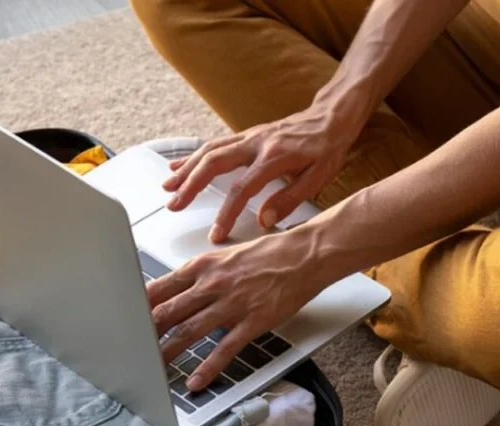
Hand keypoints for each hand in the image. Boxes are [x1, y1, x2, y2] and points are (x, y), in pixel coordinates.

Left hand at [147, 227, 333, 391]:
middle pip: (168, 311)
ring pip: (189, 331)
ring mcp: (232, 304)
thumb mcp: (227, 256)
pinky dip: (208, 367)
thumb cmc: (271, 254)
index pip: (159, 287)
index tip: (124, 319)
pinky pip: (225, 348)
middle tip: (130, 348)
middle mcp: (212, 284)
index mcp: (203, 265)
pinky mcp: (252, 321)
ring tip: (153, 368)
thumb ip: (203, 274)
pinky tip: (196, 381)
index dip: (138, 306)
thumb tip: (181, 290)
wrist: (305, 255)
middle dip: (145, 332)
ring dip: (168, 351)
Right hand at [162, 99, 363, 242]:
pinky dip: (194, 155)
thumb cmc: (327, 148)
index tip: (216, 233)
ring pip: (209, 150)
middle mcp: (257, 143)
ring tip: (168, 187)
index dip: (226, 213)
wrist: (331, 116)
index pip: (242, 188)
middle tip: (174, 205)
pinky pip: (214, 144)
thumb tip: (264, 220)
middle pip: (214, 163)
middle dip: (191, 185)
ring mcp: (249, 136)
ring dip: (186, 169)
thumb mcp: (318, 179)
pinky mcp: (246, 135)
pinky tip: (179, 165)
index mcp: (274, 157)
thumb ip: (289, 200)